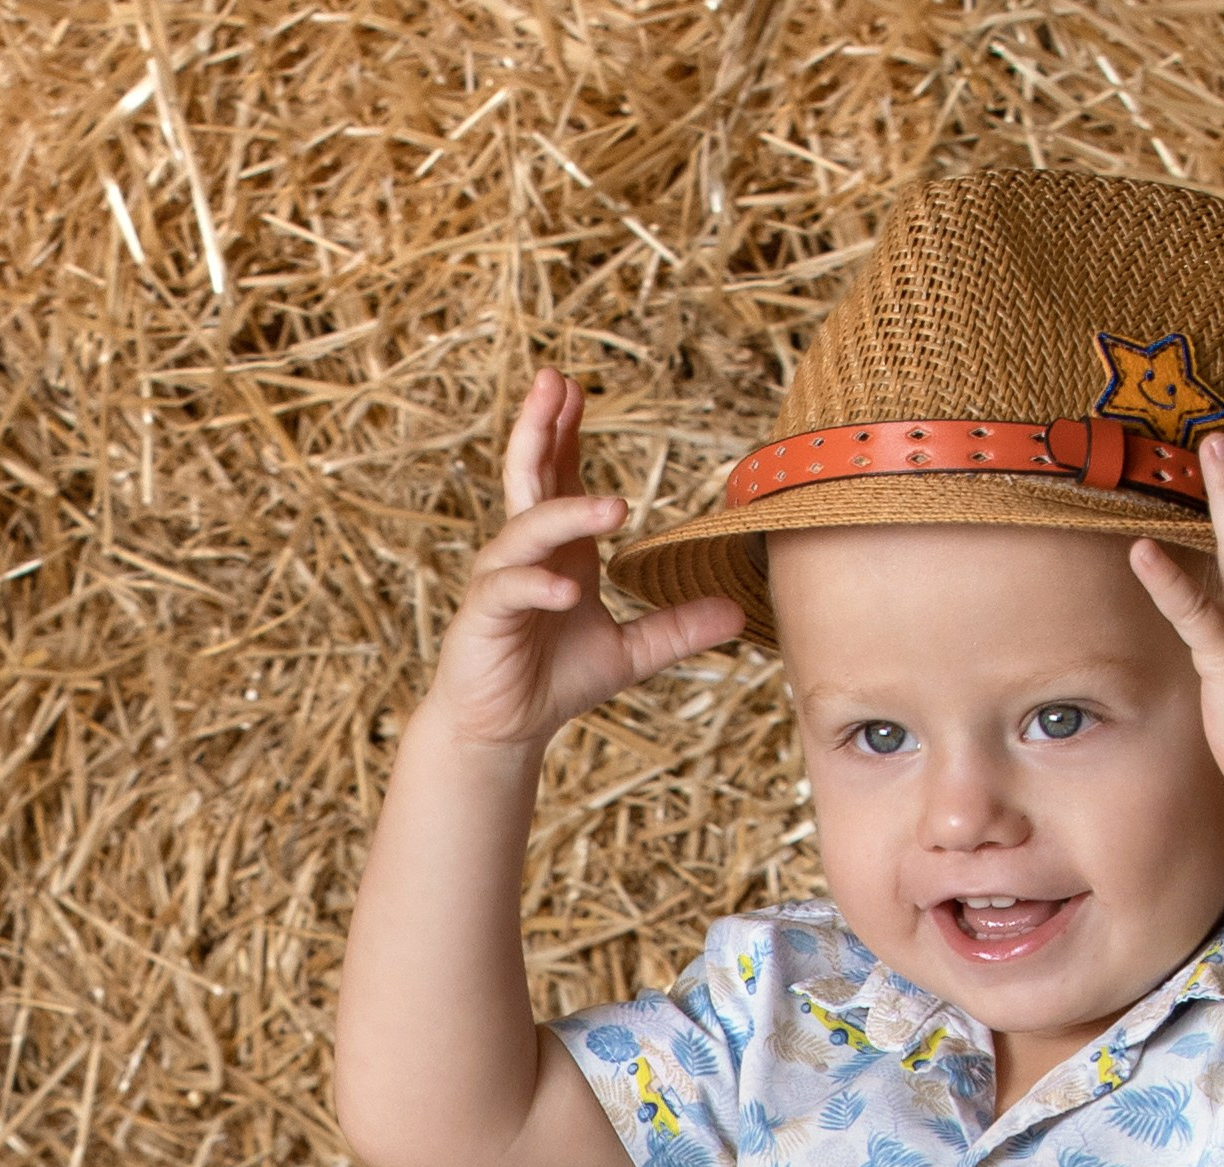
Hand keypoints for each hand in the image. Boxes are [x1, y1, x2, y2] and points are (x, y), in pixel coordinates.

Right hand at [428, 366, 743, 752]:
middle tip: (555, 382)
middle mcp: (525, 552)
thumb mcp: (631, 652)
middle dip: (540, 429)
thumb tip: (738, 613)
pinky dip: (540, 586)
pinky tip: (569, 590)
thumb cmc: (555, 679)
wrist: (505, 726)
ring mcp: (501, 579)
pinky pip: (511, 589)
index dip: (565, 433)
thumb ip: (677, 629)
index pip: (557, 476)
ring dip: (567, 513)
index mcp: (559, 549)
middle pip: (529, 477)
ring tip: (614, 507)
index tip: (576, 390)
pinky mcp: (485, 615)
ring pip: (526, 530)